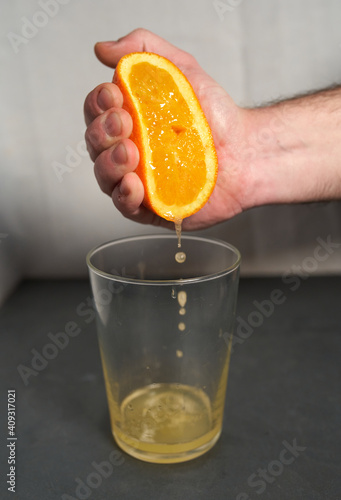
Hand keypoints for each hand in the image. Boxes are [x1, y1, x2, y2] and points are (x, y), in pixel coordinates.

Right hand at [84, 28, 248, 229]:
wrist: (245, 151)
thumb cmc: (214, 116)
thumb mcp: (181, 69)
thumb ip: (143, 50)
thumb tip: (103, 49)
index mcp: (130, 120)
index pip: (97, 112)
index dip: (98, 104)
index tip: (115, 96)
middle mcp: (129, 150)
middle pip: (96, 144)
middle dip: (102, 132)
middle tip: (125, 123)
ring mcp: (140, 180)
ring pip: (105, 177)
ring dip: (109, 164)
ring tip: (130, 153)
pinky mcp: (153, 206)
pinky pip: (127, 206)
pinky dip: (124, 196)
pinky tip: (133, 184)